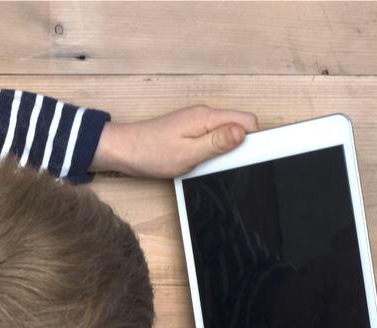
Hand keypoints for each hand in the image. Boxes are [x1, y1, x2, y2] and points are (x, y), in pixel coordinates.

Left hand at [89, 106, 258, 178]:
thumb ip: (217, 143)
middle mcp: (204, 114)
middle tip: (221, 163)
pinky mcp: (189, 129)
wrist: (123, 150)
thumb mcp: (188, 154)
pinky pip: (211, 136)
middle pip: (238, 126)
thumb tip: (242, 133)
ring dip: (223, 149)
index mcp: (207, 117)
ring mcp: (196, 121)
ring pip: (225, 132)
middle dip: (238, 146)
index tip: (246, 157)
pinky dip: (211, 149)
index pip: (247, 121)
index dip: (252, 140)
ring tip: (206, 163)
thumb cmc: (150, 153)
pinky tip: (199, 160)